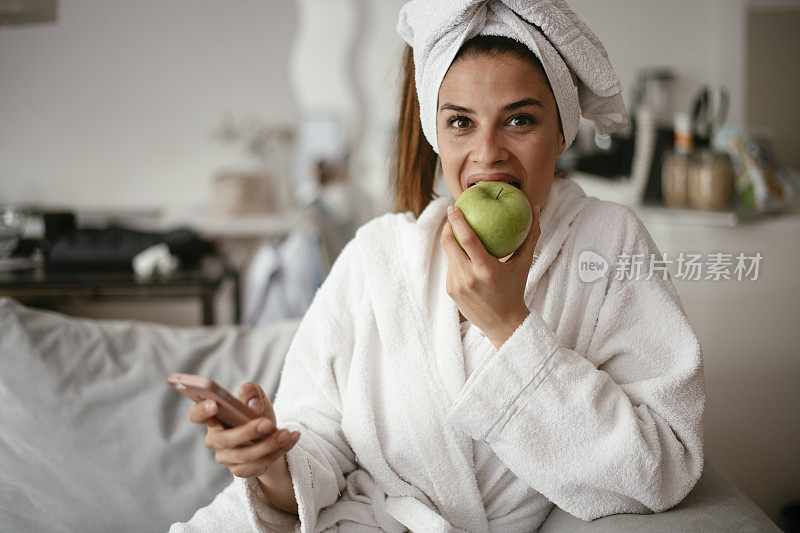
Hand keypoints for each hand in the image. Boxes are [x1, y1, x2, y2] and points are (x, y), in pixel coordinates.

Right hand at [187, 382, 299, 478]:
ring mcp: (226, 457)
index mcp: (213, 417)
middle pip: (224, 440)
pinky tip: (291, 438)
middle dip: (247, 432)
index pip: (196, 415)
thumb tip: (252, 405)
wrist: (269, 433)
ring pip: (244, 455)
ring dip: (269, 444)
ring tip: (287, 432)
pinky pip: (258, 465)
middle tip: (268, 423)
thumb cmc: (255, 411)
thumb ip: (251, 392)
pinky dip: (279, 451)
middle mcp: (215, 439)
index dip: (201, 410)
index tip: (215, 404)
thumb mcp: (255, 396)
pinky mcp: (240, 470)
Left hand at [439, 204, 540, 347]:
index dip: (457, 220)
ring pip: (449, 256)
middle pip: (449, 244)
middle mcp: (469, 278)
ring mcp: (457, 285)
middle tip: (452, 216)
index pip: (467, 239)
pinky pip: (450, 268)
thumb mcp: (524, 264)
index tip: (453, 206)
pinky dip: (455, 258)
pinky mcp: (451, 291)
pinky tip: (461, 253)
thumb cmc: (515, 289)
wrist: (504, 323)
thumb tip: (536, 208)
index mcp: (486, 269)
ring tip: (457, 232)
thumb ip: (530, 236)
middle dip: (447, 226)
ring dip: (451, 242)